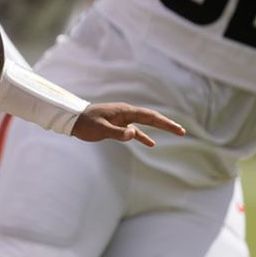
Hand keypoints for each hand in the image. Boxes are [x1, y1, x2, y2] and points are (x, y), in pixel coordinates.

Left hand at [70, 102, 185, 146]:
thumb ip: (117, 133)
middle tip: (182, 131)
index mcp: (125, 111)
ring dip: (159, 128)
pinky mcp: (118, 125)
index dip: (165, 123)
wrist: (73, 119)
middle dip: (167, 124)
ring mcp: (123, 118)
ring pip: (145, 123)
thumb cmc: (85, 123)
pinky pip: (135, 130)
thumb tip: (134, 134)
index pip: (149, 117)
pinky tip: (151, 144)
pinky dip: (143, 136)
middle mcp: (126, 113)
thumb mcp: (100, 130)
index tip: (178, 129)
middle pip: (151, 117)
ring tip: (174, 132)